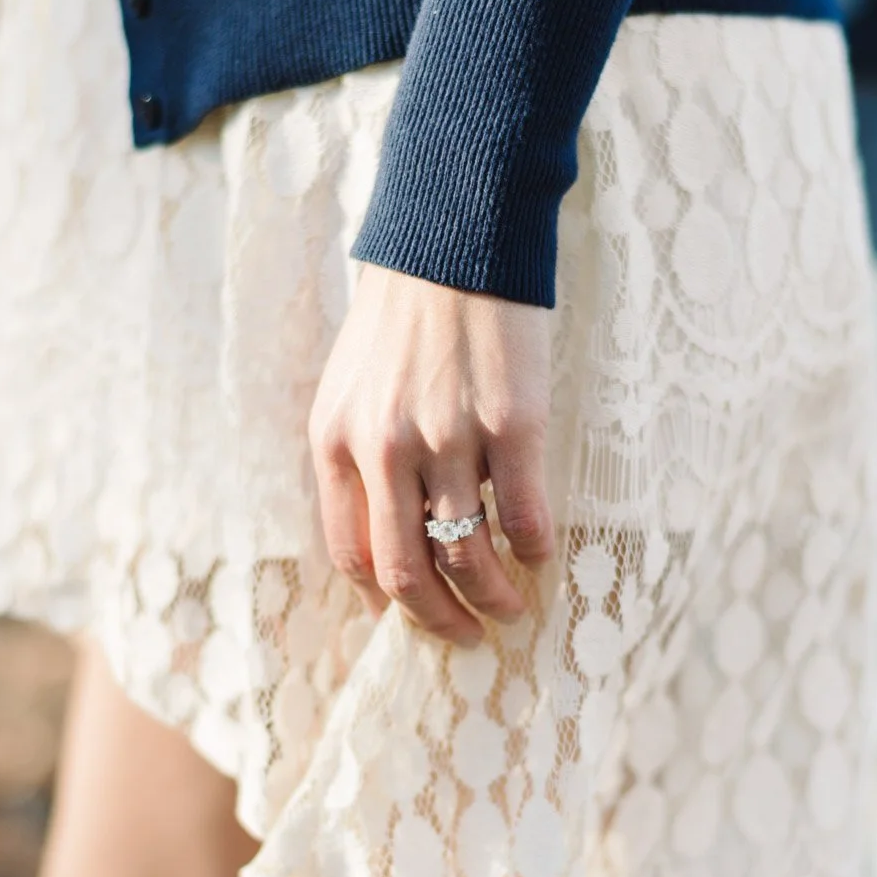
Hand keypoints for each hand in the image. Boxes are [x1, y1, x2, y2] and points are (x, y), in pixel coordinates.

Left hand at [309, 263, 554, 646]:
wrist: (454, 239)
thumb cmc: (402, 317)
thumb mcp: (350, 388)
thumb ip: (357, 457)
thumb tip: (386, 535)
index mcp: (336, 442)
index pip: (352, 555)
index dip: (385, 601)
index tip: (414, 617)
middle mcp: (385, 449)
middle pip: (406, 572)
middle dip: (438, 621)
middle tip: (466, 638)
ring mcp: (448, 439)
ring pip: (466, 556)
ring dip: (493, 597)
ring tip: (510, 607)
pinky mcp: (511, 424)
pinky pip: (522, 516)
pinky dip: (533, 550)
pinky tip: (540, 554)